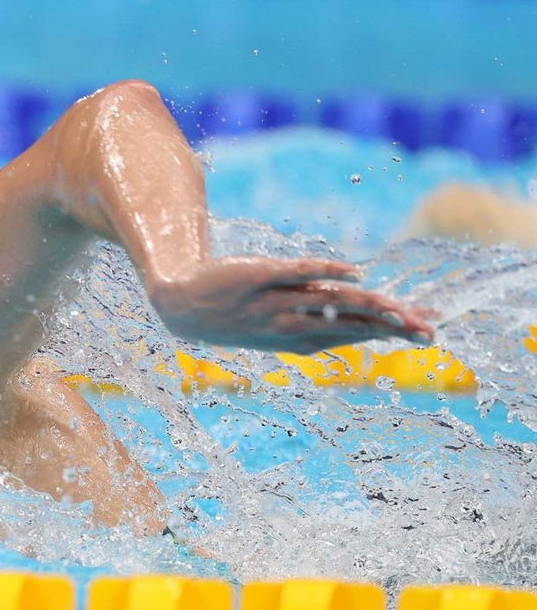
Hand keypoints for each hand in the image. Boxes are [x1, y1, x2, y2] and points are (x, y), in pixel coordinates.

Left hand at [147, 256, 436, 354]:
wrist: (181, 306)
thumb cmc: (238, 314)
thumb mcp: (282, 323)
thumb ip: (322, 321)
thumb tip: (363, 319)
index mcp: (300, 339)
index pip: (354, 334)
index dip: (391, 334)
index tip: (427, 333)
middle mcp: (290, 323)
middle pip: (347, 324)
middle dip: (388, 328)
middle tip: (428, 331)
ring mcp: (273, 301)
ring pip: (327, 303)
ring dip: (365, 304)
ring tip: (400, 309)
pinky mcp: (256, 276)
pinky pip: (294, 272)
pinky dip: (323, 271)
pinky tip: (352, 271)